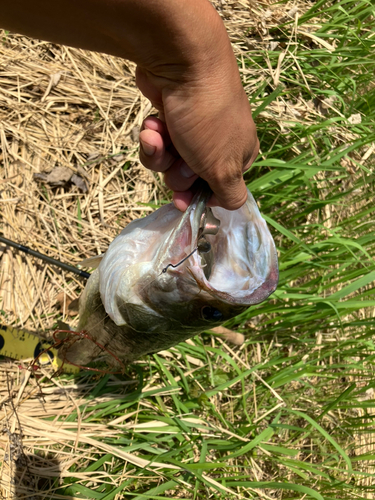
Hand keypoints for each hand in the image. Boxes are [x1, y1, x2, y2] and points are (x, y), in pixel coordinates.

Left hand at [137, 62, 258, 211]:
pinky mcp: (170, 120)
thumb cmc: (208, 119)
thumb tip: (234, 206)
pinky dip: (152, 138)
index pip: (218, 190)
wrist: (182, 63)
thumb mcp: (224, 167)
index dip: (199, 196)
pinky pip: (156, 144)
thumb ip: (230, 193)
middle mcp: (217, 145)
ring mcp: (192, 131)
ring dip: (160, 155)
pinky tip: (153, 125)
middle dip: (177, 174)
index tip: (186, 200)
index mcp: (238, 157)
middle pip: (189, 180)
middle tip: (180, 161)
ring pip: (168, 164)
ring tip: (160, 138)